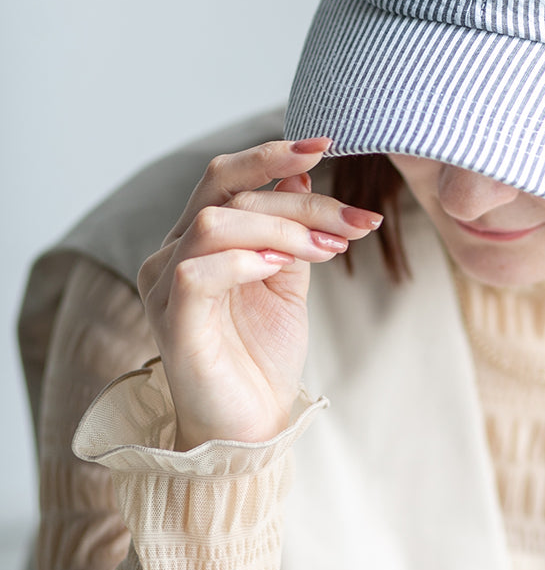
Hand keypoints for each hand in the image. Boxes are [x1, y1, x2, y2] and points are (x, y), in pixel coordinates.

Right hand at [137, 138, 380, 449]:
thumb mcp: (289, 277)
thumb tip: (303, 174)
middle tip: (353, 221)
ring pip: (216, 222)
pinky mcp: (174, 321)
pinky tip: (281, 267)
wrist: (252, 425)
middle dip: (298, 196)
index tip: (328, 145)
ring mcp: (166, 286)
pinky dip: (246, 259)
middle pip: (225, 188)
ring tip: (328, 250)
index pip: (226, 175)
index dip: (274, 154)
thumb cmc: (264, 352)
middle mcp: (172, 254)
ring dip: (282, 228)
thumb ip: (291, 229)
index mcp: (198, 238)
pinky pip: (199, 270)